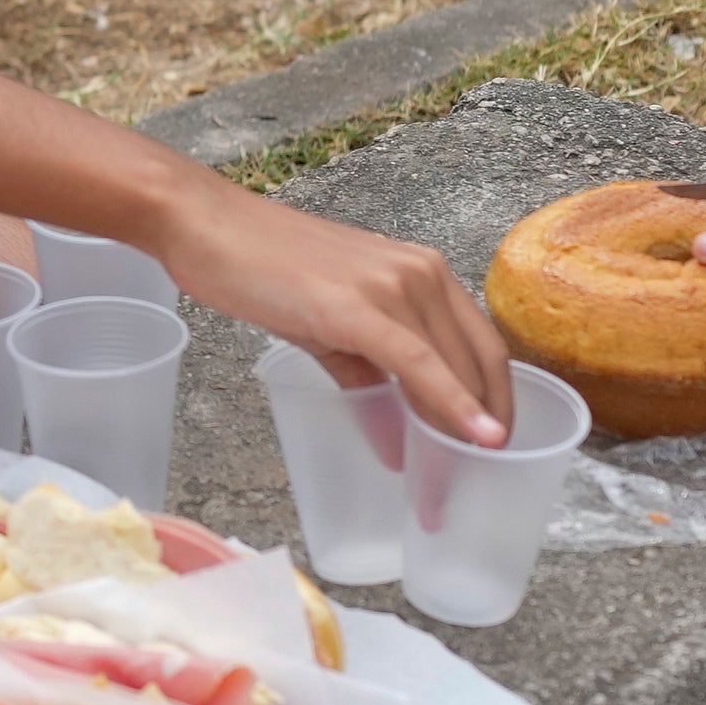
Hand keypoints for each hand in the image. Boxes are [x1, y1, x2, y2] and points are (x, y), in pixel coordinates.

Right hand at [159, 187, 518, 448]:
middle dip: (488, 425)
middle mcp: (420, 272)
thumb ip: (369, 381)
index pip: (483, 344)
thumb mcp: (330, 326)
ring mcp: (391, 285)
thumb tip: (397, 445)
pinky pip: (418, 363)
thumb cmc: (261, 267)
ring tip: (458, 480)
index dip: (498, 399)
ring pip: (455, 366)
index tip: (495, 446)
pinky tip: (471, 437)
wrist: (207, 224)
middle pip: (480, 360)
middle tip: (478, 478)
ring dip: (463, 430)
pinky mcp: (356, 306)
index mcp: (422, 272)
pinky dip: (450, 403)